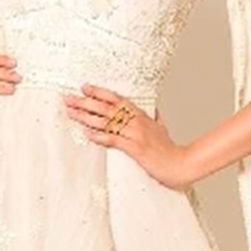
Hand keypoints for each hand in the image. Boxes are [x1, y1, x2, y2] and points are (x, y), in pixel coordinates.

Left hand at [63, 83, 196, 190]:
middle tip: (69, 98)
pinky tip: (87, 133)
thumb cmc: (170, 149)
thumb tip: (153, 110)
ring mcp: (135, 134)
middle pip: (106, 108)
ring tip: (71, 113)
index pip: (116, 99)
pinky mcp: (135, 148)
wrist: (181, 163)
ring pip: (106, 122)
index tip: (84, 87)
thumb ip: (155, 119)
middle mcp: (136, 121)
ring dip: (86, 117)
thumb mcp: (162, 128)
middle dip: (85, 102)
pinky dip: (99, 136)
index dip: (99, 92)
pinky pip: (113, 140)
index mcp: (141, 115)